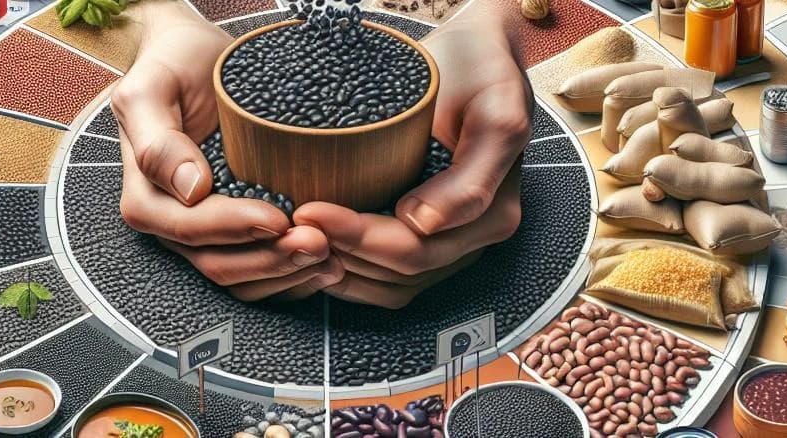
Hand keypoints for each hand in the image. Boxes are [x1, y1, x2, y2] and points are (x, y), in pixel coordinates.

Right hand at [114, 2, 342, 300]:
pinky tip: (329, 262)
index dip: (234, 229)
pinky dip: (295, 275)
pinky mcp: (239, 232)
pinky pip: (262, 272)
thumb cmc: (175, 64)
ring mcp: (208, 232)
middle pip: (217, 263)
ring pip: (243, 277)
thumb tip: (189, 190)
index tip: (278, 218)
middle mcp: (175, 222)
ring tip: (331, 256)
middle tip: (319, 242)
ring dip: (288, 274)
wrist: (201, 58)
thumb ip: (157, 139)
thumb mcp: (153, 86)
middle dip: (270, 259)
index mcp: (148, 195)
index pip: (187, 229)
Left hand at [294, 4, 531, 308]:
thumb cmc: (483, 71)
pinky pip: (387, 279)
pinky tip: (318, 250)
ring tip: (298, 240)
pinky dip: (350, 272)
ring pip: (389, 286)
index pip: (415, 249)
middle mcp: (472, 236)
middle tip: (292, 224)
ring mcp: (449, 242)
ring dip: (341, 271)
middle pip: (398, 272)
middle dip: (341, 252)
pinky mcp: (425, 237)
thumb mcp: (494, 113)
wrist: (477, 52)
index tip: (311, 211)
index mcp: (491, 214)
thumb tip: (426, 225)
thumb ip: (472, 177)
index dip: (358, 238)